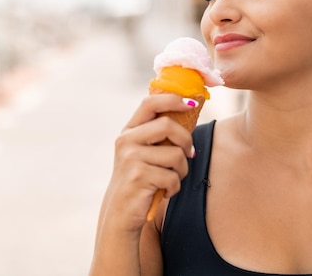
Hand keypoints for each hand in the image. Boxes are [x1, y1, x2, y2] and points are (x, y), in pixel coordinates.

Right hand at [101, 94, 196, 232]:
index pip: (150, 103)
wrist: (121, 213)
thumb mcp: (144, 152)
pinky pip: (172, 177)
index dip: (173, 99)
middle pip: (168, 125)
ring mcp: (130, 158)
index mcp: (129, 131)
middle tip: (188, 154)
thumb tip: (190, 108)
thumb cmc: (141, 179)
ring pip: (175, 154)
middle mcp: (126, 140)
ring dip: (182, 170)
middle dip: (186, 141)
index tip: (190, 104)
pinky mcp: (138, 177)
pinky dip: (175, 188)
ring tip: (172, 179)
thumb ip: (159, 133)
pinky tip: (165, 192)